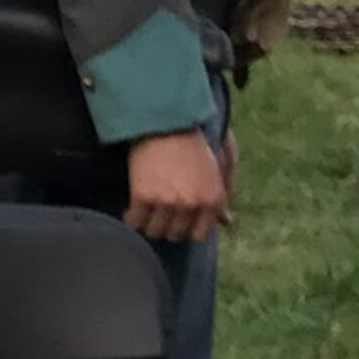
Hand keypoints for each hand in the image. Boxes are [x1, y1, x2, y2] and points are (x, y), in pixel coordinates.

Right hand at [122, 130, 230, 244]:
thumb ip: (224, 196)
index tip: (180, 220)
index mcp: (212, 198)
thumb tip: (227, 222)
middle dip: (168, 226)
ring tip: (147, 212)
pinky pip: (134, 222)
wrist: (164, 123)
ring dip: (150, 224)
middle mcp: (191, 204)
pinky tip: (133, 209)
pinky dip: (132, 218)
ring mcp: (166, 202)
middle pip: (176, 235)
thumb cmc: (194, 143)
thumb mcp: (217, 168)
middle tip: (162, 214)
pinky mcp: (142, 196)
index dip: (188, 228)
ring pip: (155, 232)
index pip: (200, 234)